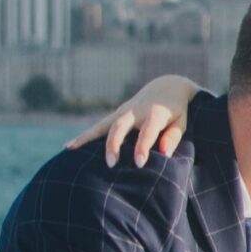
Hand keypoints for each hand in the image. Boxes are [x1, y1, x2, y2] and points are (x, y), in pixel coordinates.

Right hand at [65, 74, 199, 166]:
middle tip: (111, 163)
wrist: (167, 87)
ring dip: (88, 137)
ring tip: (71, 149)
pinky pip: (98, 127)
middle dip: (114, 144)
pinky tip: (69, 147)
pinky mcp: (116, 115)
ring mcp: (123, 112)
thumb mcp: (181, 122)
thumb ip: (173, 136)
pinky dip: (85, 136)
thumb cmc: (177, 111)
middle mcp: (135, 111)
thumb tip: (164, 153)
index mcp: (154, 114)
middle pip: (120, 126)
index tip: (139, 164)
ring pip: (103, 125)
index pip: (147, 132)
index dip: (143, 147)